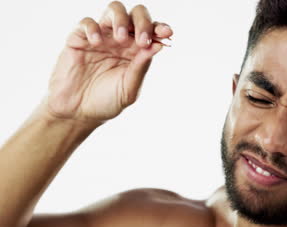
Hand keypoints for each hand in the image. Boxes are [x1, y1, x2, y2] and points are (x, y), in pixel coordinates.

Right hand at [45, 1, 172, 123]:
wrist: (78, 113)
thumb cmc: (106, 102)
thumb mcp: (129, 89)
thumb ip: (141, 67)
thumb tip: (158, 45)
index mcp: (137, 51)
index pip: (152, 31)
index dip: (160, 28)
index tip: (167, 33)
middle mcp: (121, 40)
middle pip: (135, 15)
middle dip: (143, 22)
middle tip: (142, 40)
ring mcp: (101, 37)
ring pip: (114, 10)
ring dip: (121, 19)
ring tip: (121, 38)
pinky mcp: (79, 39)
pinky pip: (87, 22)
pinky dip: (93, 28)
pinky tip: (97, 42)